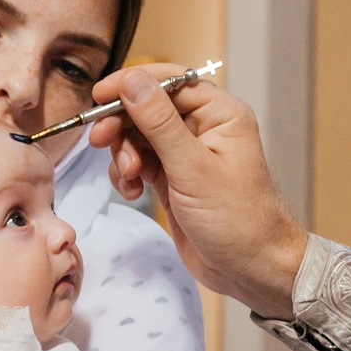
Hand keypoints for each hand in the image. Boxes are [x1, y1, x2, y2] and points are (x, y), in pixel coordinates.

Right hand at [88, 65, 309, 315]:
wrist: (251, 268)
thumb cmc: (238, 220)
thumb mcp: (192, 168)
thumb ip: (159, 124)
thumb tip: (133, 81)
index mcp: (219, 114)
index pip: (169, 82)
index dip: (132, 85)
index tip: (100, 97)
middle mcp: (203, 128)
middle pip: (148, 108)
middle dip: (122, 124)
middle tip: (99, 141)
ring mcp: (186, 154)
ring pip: (139, 136)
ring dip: (123, 154)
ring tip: (128, 178)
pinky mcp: (174, 179)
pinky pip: (140, 162)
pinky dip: (127, 174)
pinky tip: (131, 191)